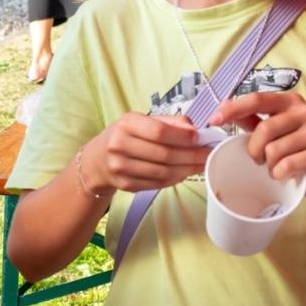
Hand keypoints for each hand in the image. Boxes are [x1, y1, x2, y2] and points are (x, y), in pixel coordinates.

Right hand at [85, 113, 208, 192]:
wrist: (98, 159)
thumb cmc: (126, 136)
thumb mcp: (142, 121)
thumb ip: (169, 122)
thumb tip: (195, 130)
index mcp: (126, 124)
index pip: (159, 132)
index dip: (183, 137)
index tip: (199, 138)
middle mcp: (119, 145)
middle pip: (164, 154)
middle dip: (191, 156)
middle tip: (208, 154)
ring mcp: (121, 167)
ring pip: (164, 172)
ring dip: (187, 169)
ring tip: (200, 164)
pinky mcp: (126, 185)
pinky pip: (158, 183)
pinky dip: (175, 179)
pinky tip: (184, 172)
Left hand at [208, 92, 305, 197]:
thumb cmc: (292, 149)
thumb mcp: (270, 131)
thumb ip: (249, 118)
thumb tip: (223, 103)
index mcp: (289, 101)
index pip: (257, 99)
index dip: (233, 109)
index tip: (213, 120)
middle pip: (264, 129)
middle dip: (254, 149)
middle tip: (260, 159)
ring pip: (274, 150)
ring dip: (269, 164)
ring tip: (277, 165)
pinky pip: (287, 165)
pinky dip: (280, 174)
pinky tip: (287, 173)